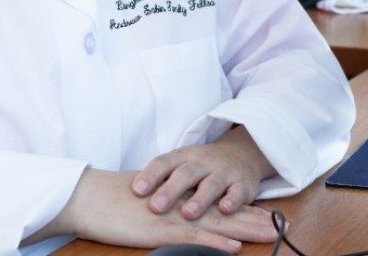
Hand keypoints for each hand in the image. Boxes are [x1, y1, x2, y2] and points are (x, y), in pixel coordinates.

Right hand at [36, 168, 275, 251]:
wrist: (89, 197)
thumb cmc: (112, 203)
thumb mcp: (146, 203)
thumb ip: (167, 208)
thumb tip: (181, 215)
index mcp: (179, 198)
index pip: (218, 203)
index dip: (244, 210)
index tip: (268, 215)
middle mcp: (182, 205)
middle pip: (225, 213)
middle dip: (254, 219)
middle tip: (282, 225)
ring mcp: (174, 217)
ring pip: (217, 224)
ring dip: (245, 230)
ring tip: (270, 234)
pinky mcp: (161, 231)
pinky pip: (193, 237)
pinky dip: (215, 243)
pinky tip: (233, 248)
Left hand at [133, 127, 276, 219]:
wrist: (242, 154)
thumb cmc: (201, 166)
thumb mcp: (181, 165)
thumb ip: (160, 179)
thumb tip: (125, 195)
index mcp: (184, 156)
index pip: (164, 162)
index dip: (150, 175)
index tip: (136, 189)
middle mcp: (203, 162)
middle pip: (186, 174)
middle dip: (171, 190)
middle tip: (156, 206)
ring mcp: (223, 172)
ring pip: (212, 184)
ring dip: (200, 199)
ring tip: (188, 213)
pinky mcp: (242, 184)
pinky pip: (238, 192)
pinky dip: (232, 200)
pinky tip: (225, 209)